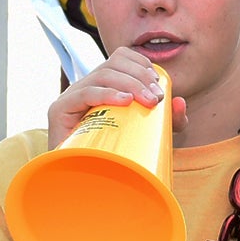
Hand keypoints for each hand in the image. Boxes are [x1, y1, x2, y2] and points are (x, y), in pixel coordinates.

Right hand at [44, 45, 170, 147]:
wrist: (84, 183)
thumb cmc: (115, 155)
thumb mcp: (151, 134)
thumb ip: (169, 120)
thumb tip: (180, 102)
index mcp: (102, 85)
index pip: (120, 57)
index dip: (140, 63)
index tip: (158, 83)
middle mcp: (85, 86)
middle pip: (113, 63)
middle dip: (140, 77)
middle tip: (157, 98)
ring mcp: (70, 97)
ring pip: (102, 75)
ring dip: (130, 84)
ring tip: (148, 102)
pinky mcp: (59, 111)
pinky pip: (85, 93)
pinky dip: (107, 94)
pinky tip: (125, 101)